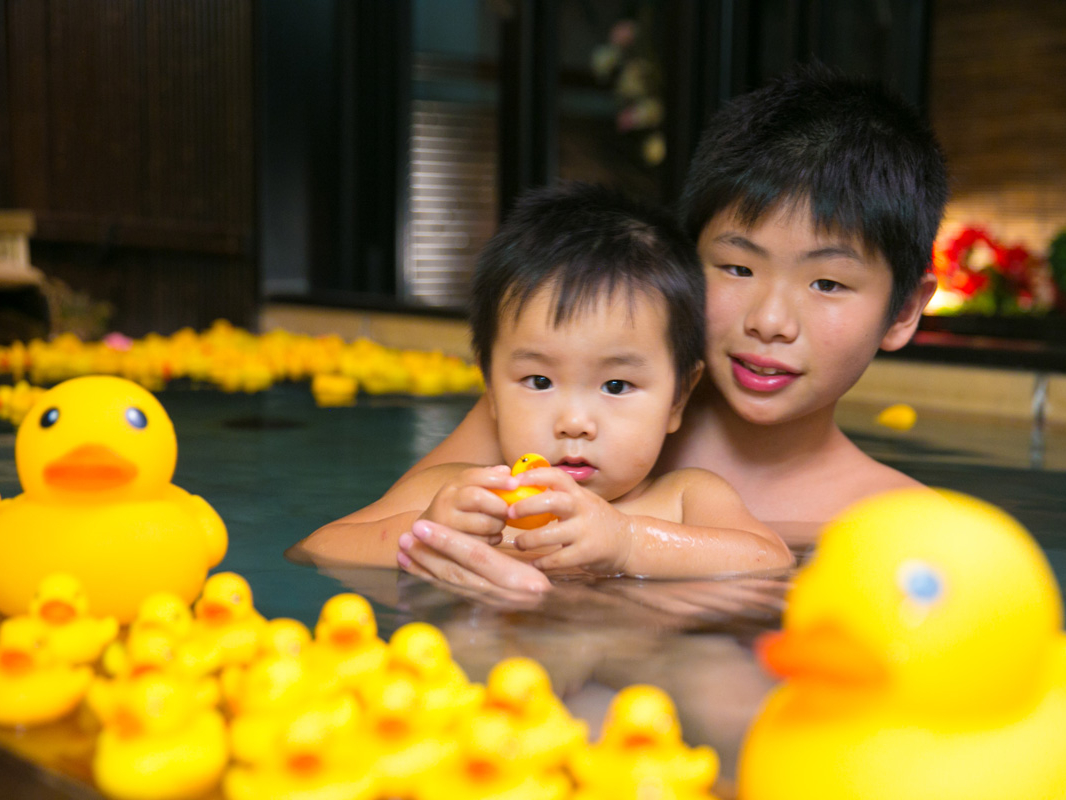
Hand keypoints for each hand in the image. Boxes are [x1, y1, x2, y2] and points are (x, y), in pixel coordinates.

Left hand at [397, 518, 551, 599]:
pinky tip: (416, 570)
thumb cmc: (547, 591)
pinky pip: (450, 595)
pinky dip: (430, 582)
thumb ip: (511, 558)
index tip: (423, 526)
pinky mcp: (477, 611)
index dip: (446, 540)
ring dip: (423, 567)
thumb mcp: (538, 573)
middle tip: (404, 536)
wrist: (552, 622)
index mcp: (514, 580)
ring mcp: (485, 606)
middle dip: (427, 553)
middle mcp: (497, 594)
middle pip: (455, 571)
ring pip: (449, 584)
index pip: (474, 555)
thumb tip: (481, 534)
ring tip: (402, 551)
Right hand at [419, 465, 514, 540]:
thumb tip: (506, 470)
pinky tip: (492, 536)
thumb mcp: (466, 489)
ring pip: (483, 523)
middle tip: (508, 511)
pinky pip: (481, 543)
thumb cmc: (456, 508)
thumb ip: (487, 478)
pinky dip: (493, 539)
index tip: (514, 484)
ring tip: (499, 524)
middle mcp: (446, 501)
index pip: (475, 476)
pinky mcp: (451, 544)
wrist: (424, 533)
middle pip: (478, 498)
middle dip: (499, 506)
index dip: (497, 479)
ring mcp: (446, 524)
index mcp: (453, 485)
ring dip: (498, 525)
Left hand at [508, 467, 634, 574]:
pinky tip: (535, 564)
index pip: (557, 476)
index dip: (535, 475)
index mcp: (578, 495)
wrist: (628, 542)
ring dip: (530, 539)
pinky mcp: (588, 553)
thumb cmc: (596, 521)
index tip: (515, 480)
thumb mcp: (581, 502)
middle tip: (509, 513)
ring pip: (552, 534)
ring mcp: (586, 531)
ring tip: (519, 543)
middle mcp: (583, 509)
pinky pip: (559, 559)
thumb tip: (520, 490)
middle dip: (527, 506)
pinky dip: (543, 563)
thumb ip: (558, 497)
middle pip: (552, 501)